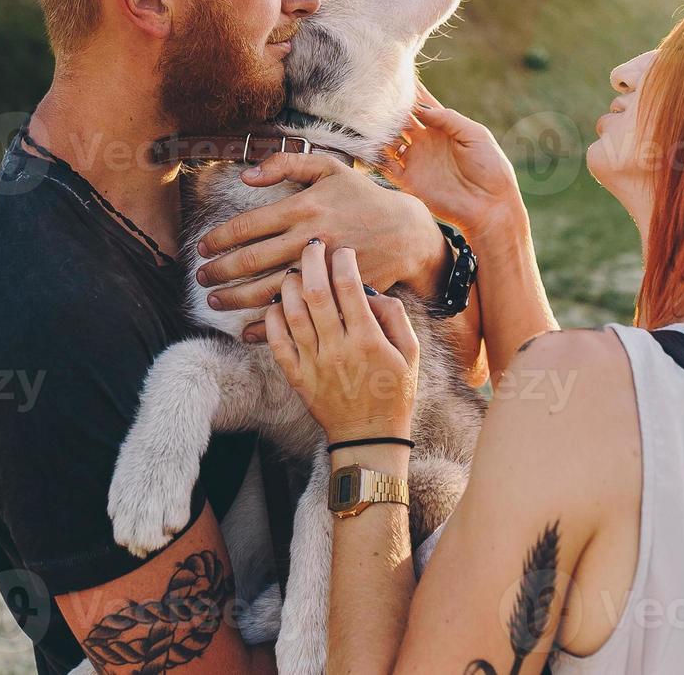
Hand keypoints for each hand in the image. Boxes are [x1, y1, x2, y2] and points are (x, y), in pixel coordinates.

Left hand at [195, 153, 446, 335]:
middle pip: (253, 260)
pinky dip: (268, 325)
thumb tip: (245, 175)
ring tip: (215, 301)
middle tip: (201, 278)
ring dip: (235, 298)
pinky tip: (246, 329)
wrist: (407, 232)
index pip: (248, 225)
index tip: (202, 248)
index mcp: (305, 207)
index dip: (219, 238)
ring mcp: (323, 269)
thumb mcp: (329, 168)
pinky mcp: (336, 292)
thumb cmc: (363, 197)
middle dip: (220, 271)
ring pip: (269, 289)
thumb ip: (286, 163)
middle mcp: (311, 239)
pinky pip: (297, 312)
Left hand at [264, 241, 418, 441]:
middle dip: (311, 261)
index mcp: (368, 340)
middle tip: (313, 245)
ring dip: (289, 285)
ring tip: (295, 272)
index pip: (350, 287)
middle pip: (316, 292)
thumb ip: (395, 317)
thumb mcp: (411, 353)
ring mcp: (313, 363)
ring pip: (292, 313)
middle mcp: (337, 348)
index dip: (343, 260)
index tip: (343, 250)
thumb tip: (372, 291)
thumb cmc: (394, 392)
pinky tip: (277, 304)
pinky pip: (276, 341)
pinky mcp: (296, 376)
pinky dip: (272, 318)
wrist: (368, 437)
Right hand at [380, 81, 524, 239]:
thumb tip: (420, 107)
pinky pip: (385, 166)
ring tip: (366, 115)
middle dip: (388, 107)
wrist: (490, 206)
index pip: (421, 104)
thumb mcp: (475, 135)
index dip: (409, 91)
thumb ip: (448, 118)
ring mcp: (415, 161)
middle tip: (373, 92)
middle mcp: (425, 142)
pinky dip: (374, 155)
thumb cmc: (490, 168)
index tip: (394, 74)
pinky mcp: (408, 181)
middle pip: (400, 119)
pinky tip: (366, 143)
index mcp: (443, 128)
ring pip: (388, 140)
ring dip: (378, 129)